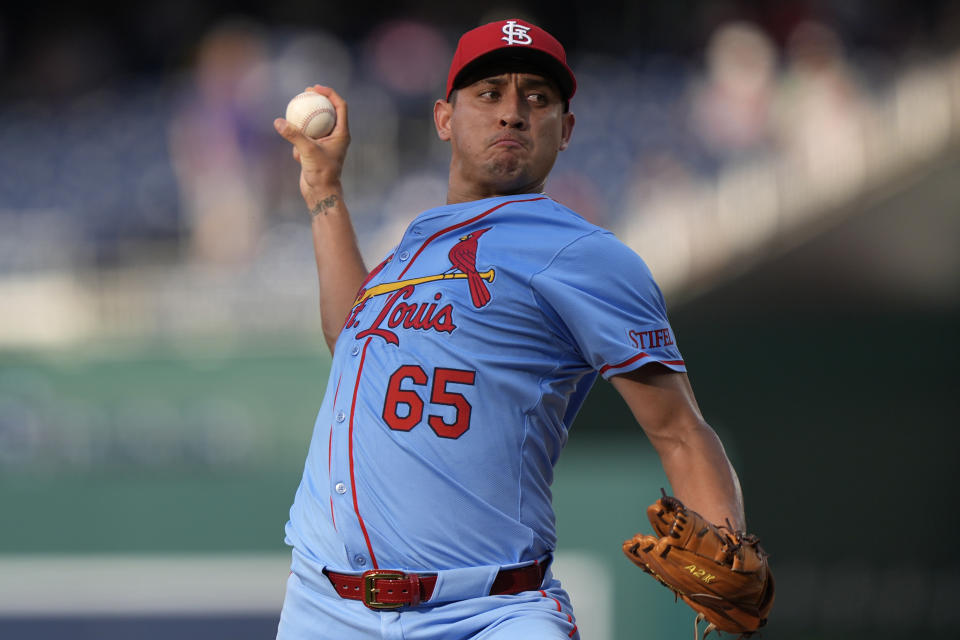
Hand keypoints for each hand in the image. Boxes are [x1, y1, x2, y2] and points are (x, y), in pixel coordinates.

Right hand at [274, 85, 349, 209]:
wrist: (320, 192)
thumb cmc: (320, 173)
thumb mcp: (306, 151)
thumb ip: (294, 135)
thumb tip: (278, 121)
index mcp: (342, 133)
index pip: (340, 106)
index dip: (329, 93)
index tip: (315, 88)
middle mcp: (336, 137)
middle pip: (329, 111)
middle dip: (317, 100)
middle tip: (305, 92)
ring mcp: (326, 144)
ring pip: (316, 125)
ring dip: (305, 120)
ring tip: (294, 114)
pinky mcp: (316, 151)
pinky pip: (306, 139)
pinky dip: (299, 142)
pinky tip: (296, 155)